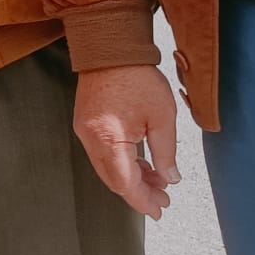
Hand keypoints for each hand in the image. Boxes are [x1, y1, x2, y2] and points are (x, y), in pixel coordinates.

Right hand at [73, 64, 181, 218]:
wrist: (110, 45)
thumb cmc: (137, 76)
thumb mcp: (162, 116)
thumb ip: (166, 151)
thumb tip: (170, 178)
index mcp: (109, 139)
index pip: (125, 184)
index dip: (143, 200)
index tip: (160, 209)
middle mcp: (91, 139)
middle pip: (113, 180)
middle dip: (138, 192)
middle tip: (162, 198)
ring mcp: (84, 131)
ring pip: (107, 169)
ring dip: (131, 178)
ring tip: (156, 180)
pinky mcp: (85, 123)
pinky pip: (102, 154)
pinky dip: (121, 163)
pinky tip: (140, 162)